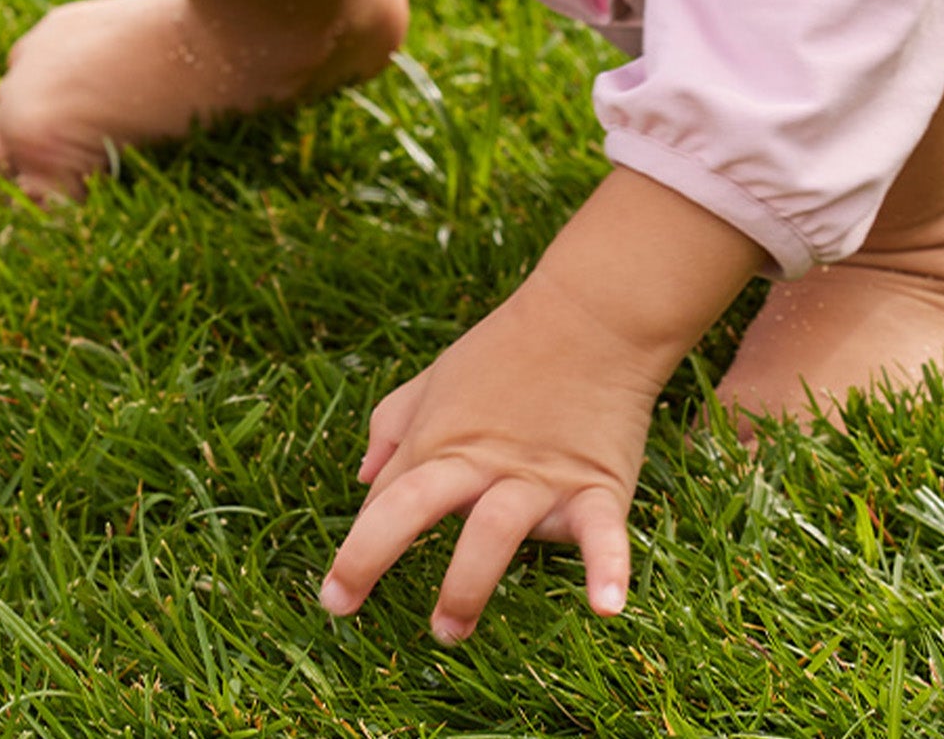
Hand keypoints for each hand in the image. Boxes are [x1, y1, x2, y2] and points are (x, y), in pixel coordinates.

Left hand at [319, 267, 661, 642]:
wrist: (592, 314)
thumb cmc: (509, 348)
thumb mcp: (438, 375)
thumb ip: (394, 423)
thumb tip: (360, 478)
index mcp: (442, 440)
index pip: (387, 500)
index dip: (357, 546)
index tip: (336, 593)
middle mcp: (482, 462)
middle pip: (416, 503)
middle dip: (372, 553)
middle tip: (341, 606)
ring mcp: (539, 477)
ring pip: (494, 529)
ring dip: (466, 582)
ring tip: (449, 629)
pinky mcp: (596, 486)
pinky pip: (601, 532)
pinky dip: (607, 567)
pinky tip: (606, 607)